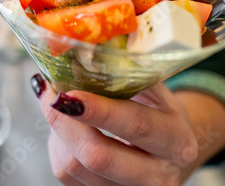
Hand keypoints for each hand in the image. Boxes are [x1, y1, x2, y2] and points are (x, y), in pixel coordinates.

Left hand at [31, 77, 198, 185]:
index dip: (99, 110)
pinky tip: (65, 126)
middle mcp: (158, 176)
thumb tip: (84, 50)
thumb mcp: (156, 90)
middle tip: (49, 92)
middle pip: (98, 156)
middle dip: (65, 121)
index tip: (68, 94)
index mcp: (176, 141)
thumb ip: (127, 73)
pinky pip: (66, 176)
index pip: (135, 125)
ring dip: (57, 132)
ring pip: (74, 168)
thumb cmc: (160, 113)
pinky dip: (57, 146)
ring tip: (56, 104)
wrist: (171, 150)